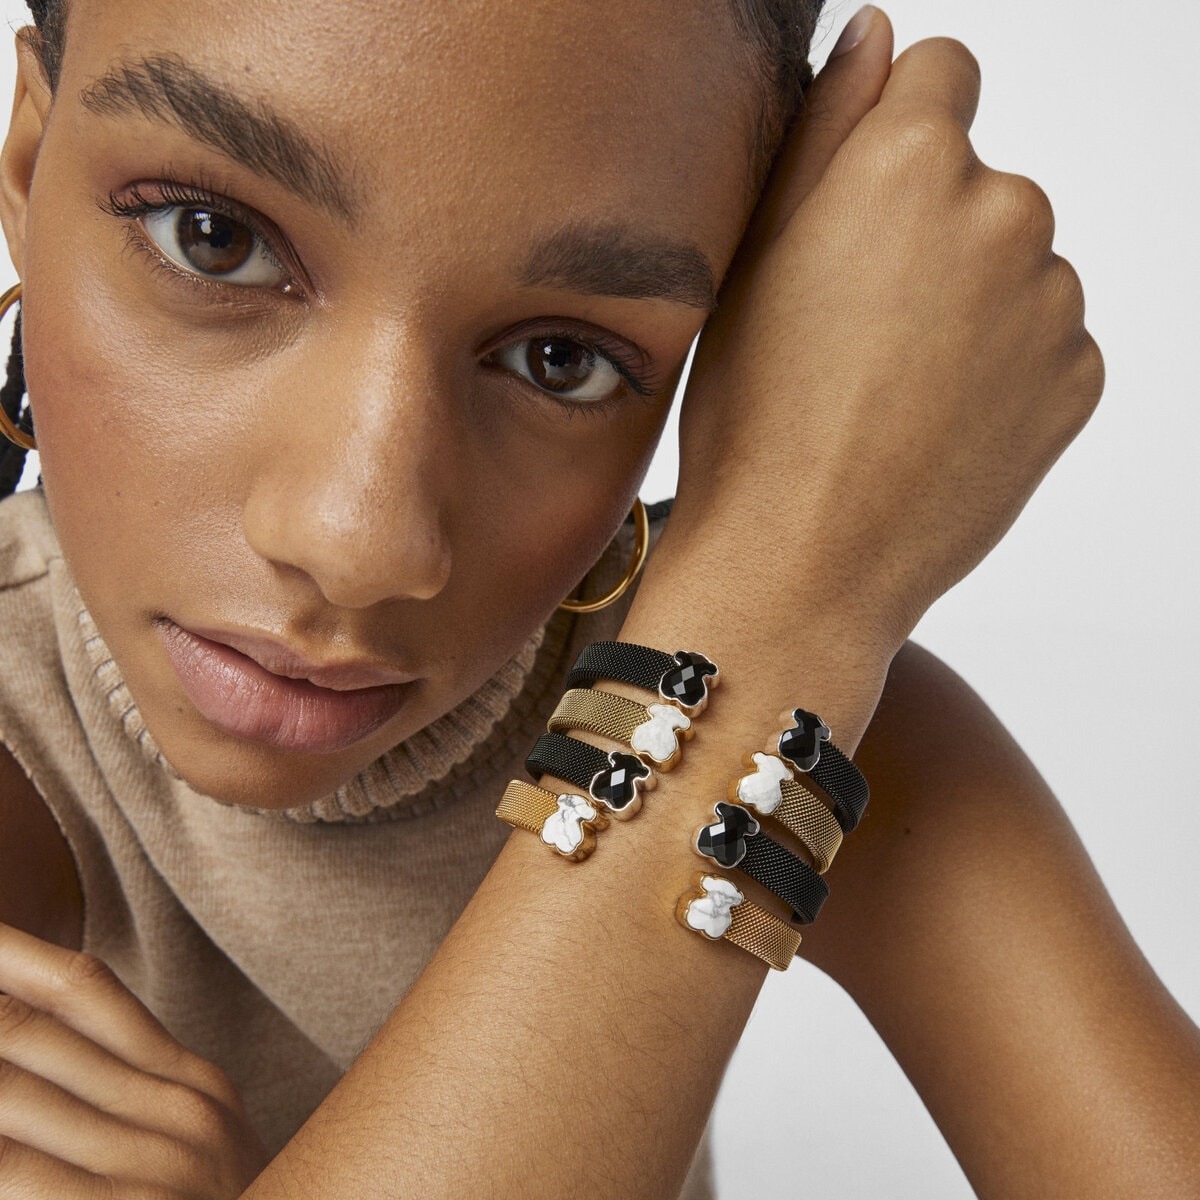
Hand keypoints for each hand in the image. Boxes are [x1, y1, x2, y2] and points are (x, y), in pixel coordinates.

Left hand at [0, 921, 269, 1196]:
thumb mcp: (200, 1151)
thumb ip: (137, 1106)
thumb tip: (42, 1076)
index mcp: (193, 1081)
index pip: (87, 988)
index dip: (16, 951)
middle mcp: (176, 1107)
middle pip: (34, 1028)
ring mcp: (151, 1163)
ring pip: (9, 1089)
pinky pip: (10, 1165)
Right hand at [662, 9, 1104, 655]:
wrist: (802, 563)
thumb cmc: (753, 421)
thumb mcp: (751, 261)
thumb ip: (824, 127)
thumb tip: (877, 34)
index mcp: (910, 165)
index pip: (940, 75)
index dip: (891, 140)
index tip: (857, 216)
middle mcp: (1004, 212)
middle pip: (980, 182)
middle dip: (929, 232)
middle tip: (855, 328)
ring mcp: (1051, 300)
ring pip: (1015, 266)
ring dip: (968, 305)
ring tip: (890, 388)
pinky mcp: (1078, 379)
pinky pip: (1045, 342)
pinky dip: (1003, 370)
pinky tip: (934, 422)